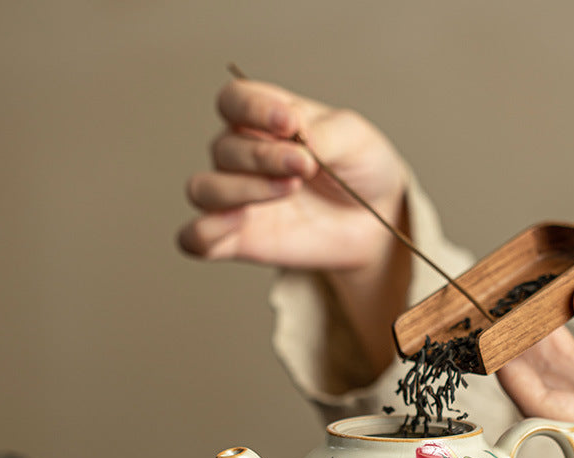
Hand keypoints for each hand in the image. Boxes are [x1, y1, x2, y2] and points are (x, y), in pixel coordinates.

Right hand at [178, 78, 406, 270]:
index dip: (253, 108)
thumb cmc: (361, 171)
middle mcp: (242, 157)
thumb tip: (294, 133)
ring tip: (288, 190)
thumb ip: (323, 132)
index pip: (234, 100)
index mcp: (264, 120)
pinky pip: (195, 239)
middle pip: (223, 148)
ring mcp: (237, 200)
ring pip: (204, 189)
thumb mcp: (354, 139)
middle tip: (306, 166)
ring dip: (241, 188)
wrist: (378, 222)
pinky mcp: (239, 241)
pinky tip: (239, 223)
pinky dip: (204, 231)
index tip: (290, 123)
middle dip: (264, 156)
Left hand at [497, 282, 573, 457]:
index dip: (514, 375)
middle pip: (545, 392)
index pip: (544, 410)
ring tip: (512, 309)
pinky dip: (562, 340)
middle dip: (519, 354)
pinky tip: (544, 314)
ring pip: (558, 377)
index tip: (492, 341)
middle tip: (494, 316)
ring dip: (537, 344)